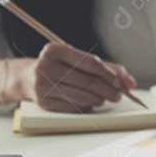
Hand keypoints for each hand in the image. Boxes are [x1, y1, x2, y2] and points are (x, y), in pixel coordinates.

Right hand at [13, 43, 135, 112]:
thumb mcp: (78, 60)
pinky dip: (86, 107)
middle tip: (118, 95)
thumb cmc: (60, 67)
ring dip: (99, 100)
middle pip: (88, 81)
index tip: (119, 83)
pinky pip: (72, 107)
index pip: (90, 62)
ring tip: (105, 99)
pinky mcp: (42, 101)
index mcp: (55, 49)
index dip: (108, 74)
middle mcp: (46, 65)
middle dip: (108, 90)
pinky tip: (90, 103)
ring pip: (81, 96)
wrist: (26, 78)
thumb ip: (106, 68)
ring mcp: (42, 84)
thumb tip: (129, 82)